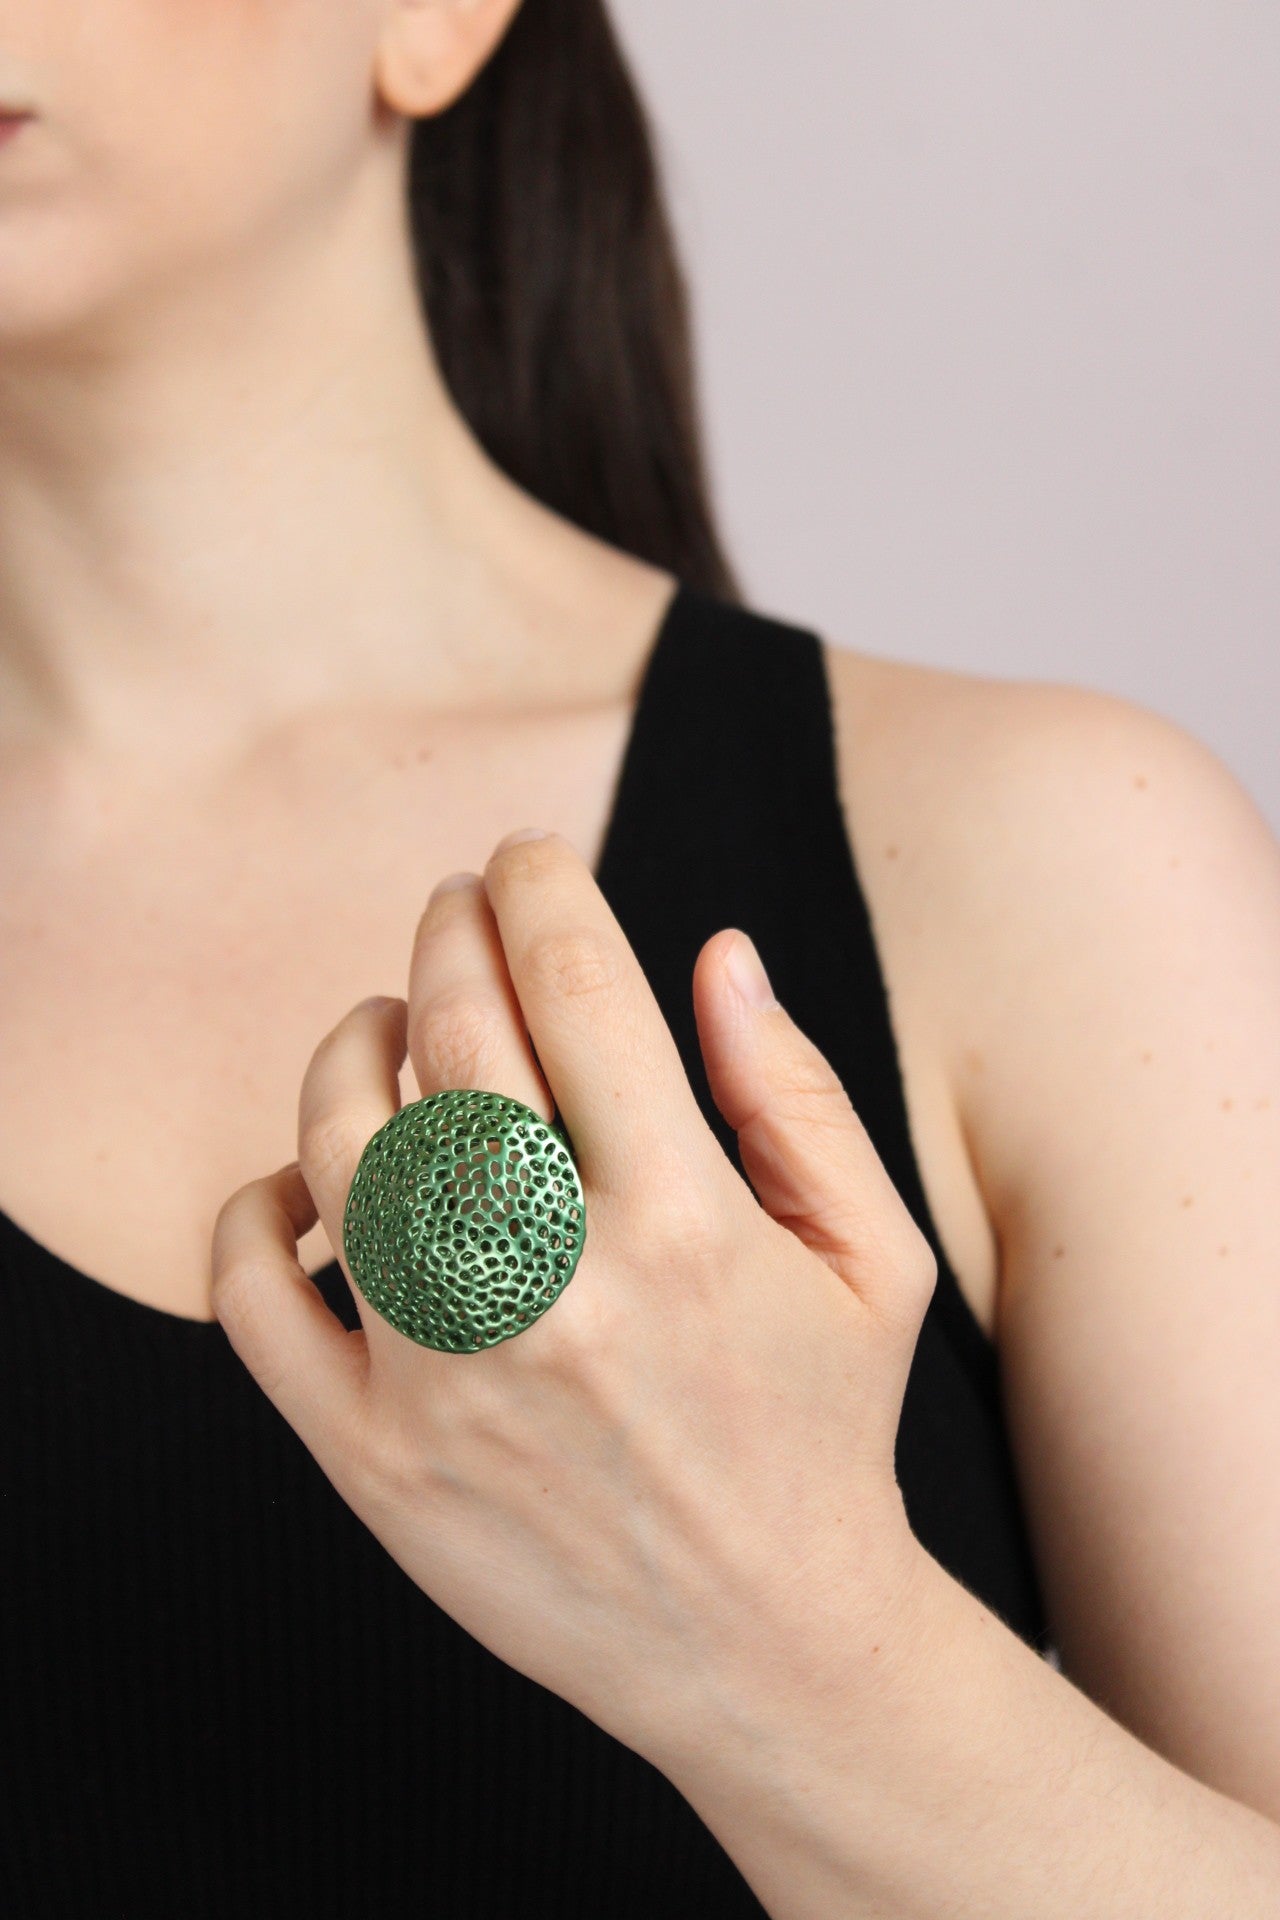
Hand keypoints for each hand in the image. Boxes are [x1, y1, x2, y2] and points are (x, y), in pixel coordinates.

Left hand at [211, 826, 937, 1773]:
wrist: (767, 1649)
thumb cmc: (822, 1432)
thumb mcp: (872, 1258)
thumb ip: (796, 1093)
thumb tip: (717, 951)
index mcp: (689, 1224)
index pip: (580, 988)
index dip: (541, 887)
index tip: (528, 859)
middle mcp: (558, 1290)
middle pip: (455, 1037)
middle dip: (450, 931)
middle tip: (457, 906)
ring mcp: (449, 1379)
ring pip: (343, 1141)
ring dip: (353, 1042)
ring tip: (387, 1021)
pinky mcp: (372, 1460)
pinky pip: (253, 1295)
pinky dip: (258, 1207)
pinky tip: (314, 1183)